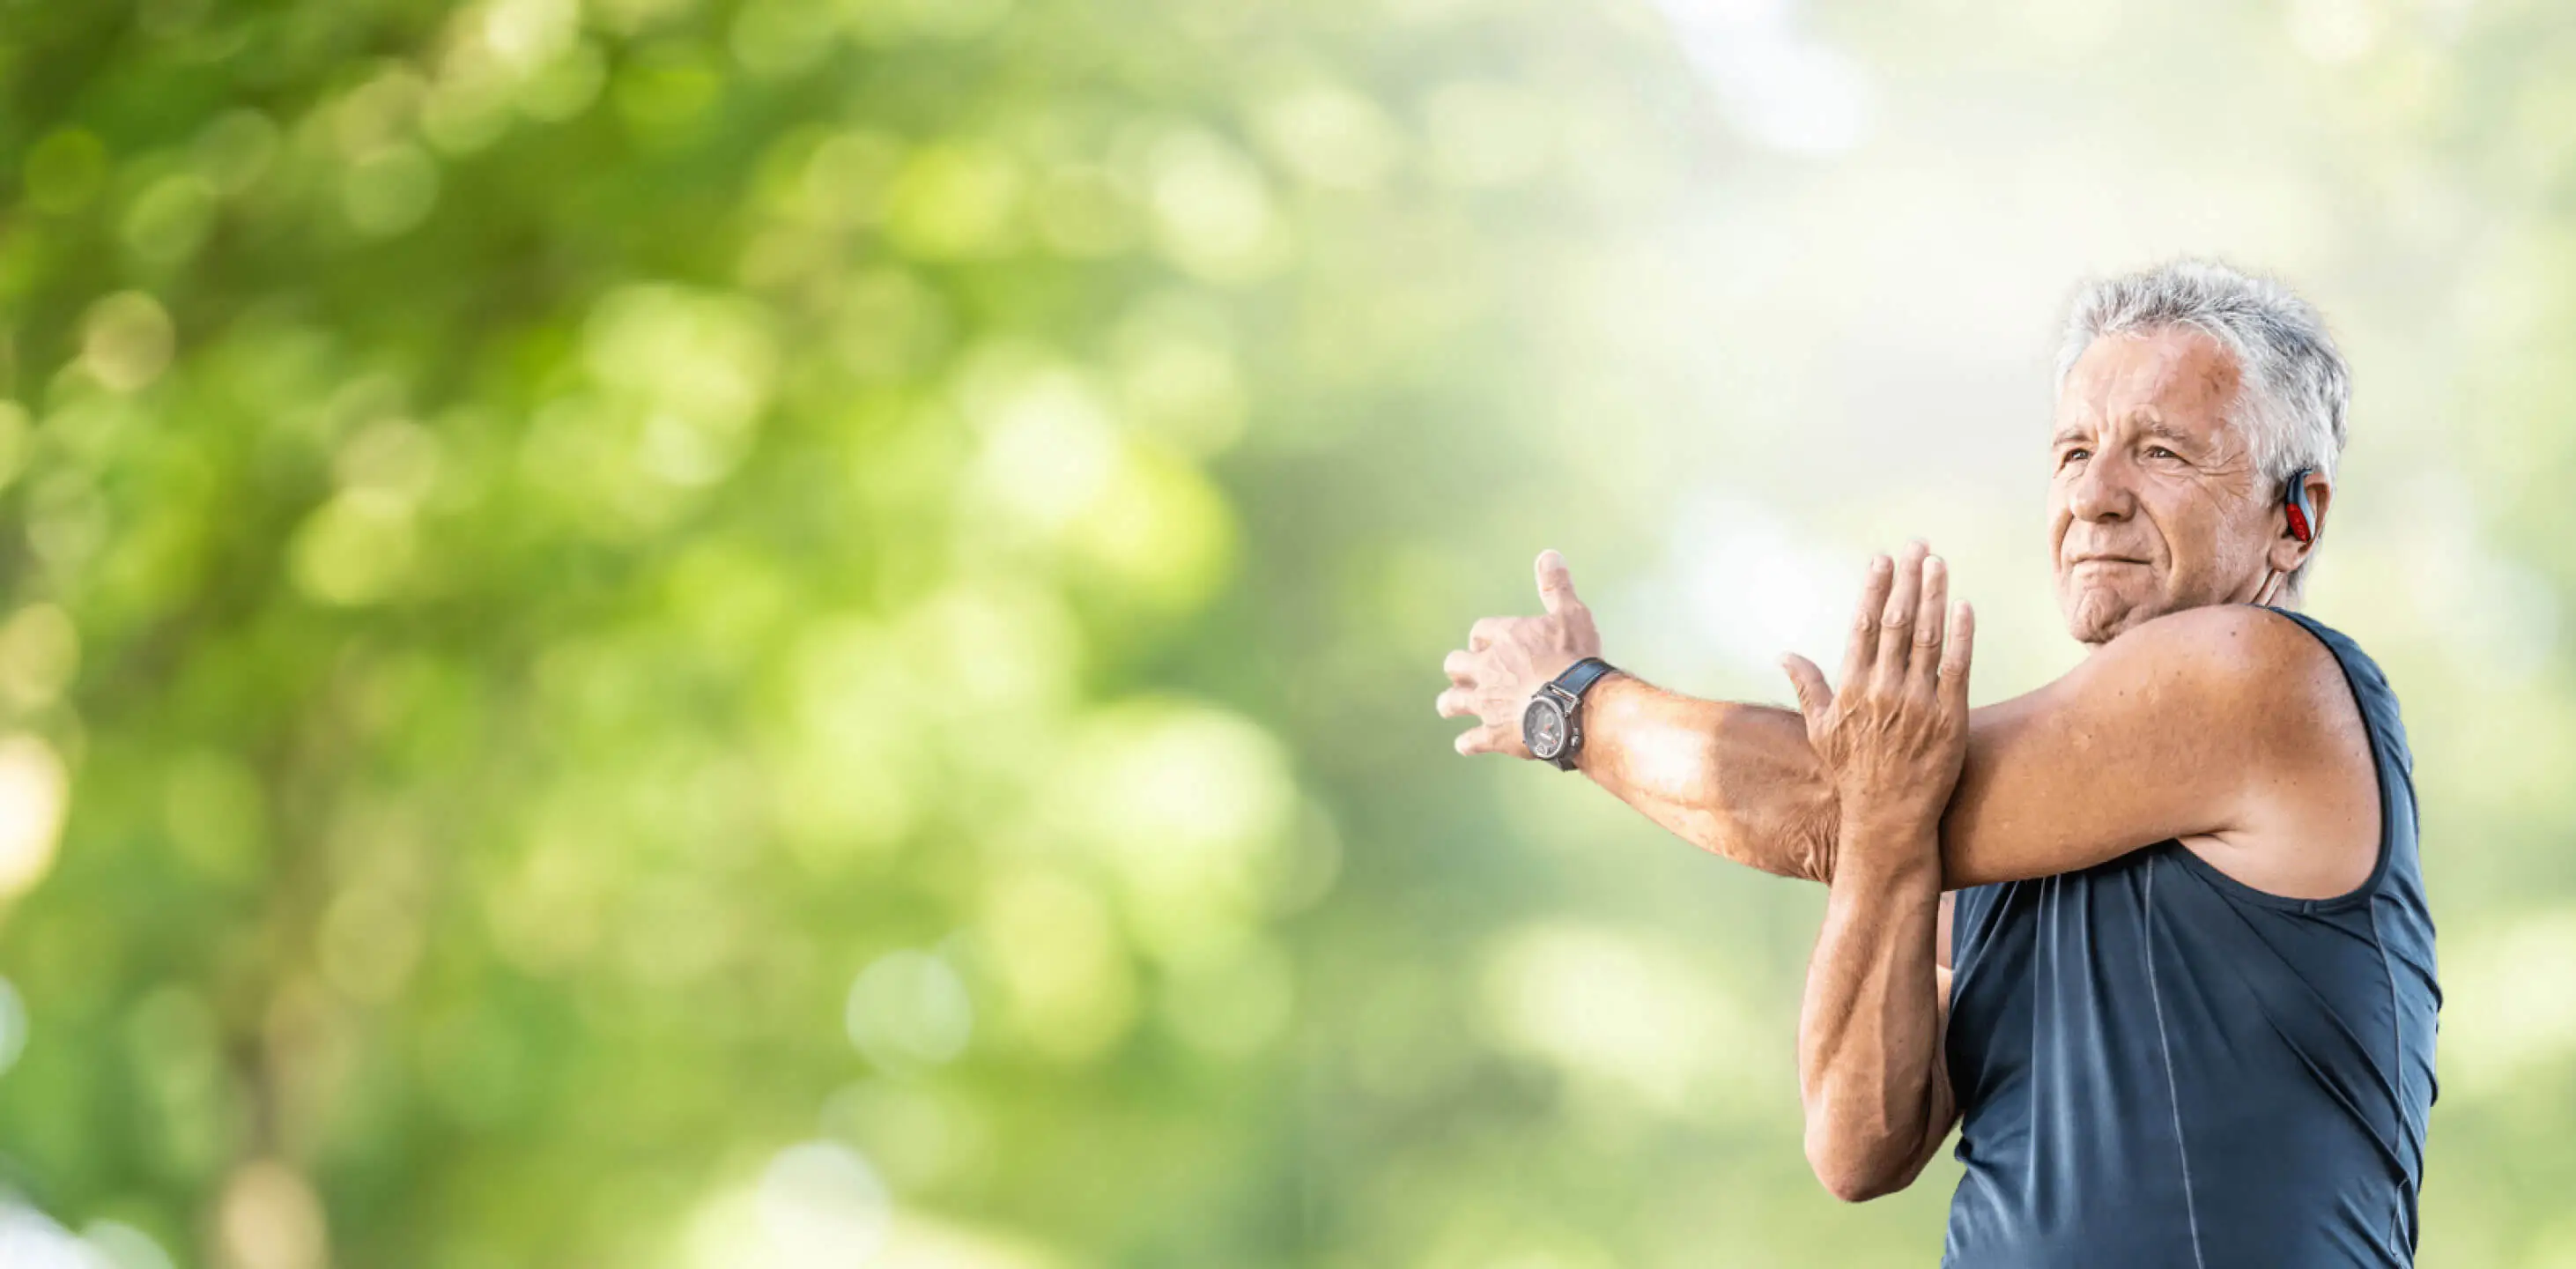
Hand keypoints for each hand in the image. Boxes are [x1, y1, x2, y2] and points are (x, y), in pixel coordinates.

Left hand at [1436, 550, 1602, 757]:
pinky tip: (1468, 744)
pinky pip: (1470, 740)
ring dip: (1451, 704)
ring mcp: (1486, 703)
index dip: (1483, 638)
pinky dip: (1468, 742)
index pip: (1481, 633)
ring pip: (1452, 702)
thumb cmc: (1574, 658)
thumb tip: (1548, 554)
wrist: (1575, 704)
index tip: (1487, 644)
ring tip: (1451, 707)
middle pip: (1455, 665)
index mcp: (1503, 639)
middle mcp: (1486, 670)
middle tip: (1466, 675)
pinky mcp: (1493, 734)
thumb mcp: (1570, 614)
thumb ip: (1556, 587)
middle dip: (1458, 670)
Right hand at [1780, 542, 1973, 836]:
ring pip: (1928, 638)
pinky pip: (1957, 669)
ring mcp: (1919, 704)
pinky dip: (1962, 636)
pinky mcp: (1950, 719)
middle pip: (1897, 623)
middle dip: (1907, 580)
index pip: (1862, 627)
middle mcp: (1884, 692)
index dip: (1873, 589)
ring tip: (1938, 563)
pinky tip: (1963, 606)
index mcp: (1852, 690)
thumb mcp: (1820, 730)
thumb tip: (1784, 654)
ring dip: (1934, 596)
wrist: (1888, 817)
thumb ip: (1807, 686)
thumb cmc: (1851, 772)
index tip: (1881, 559)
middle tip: (1917, 546)